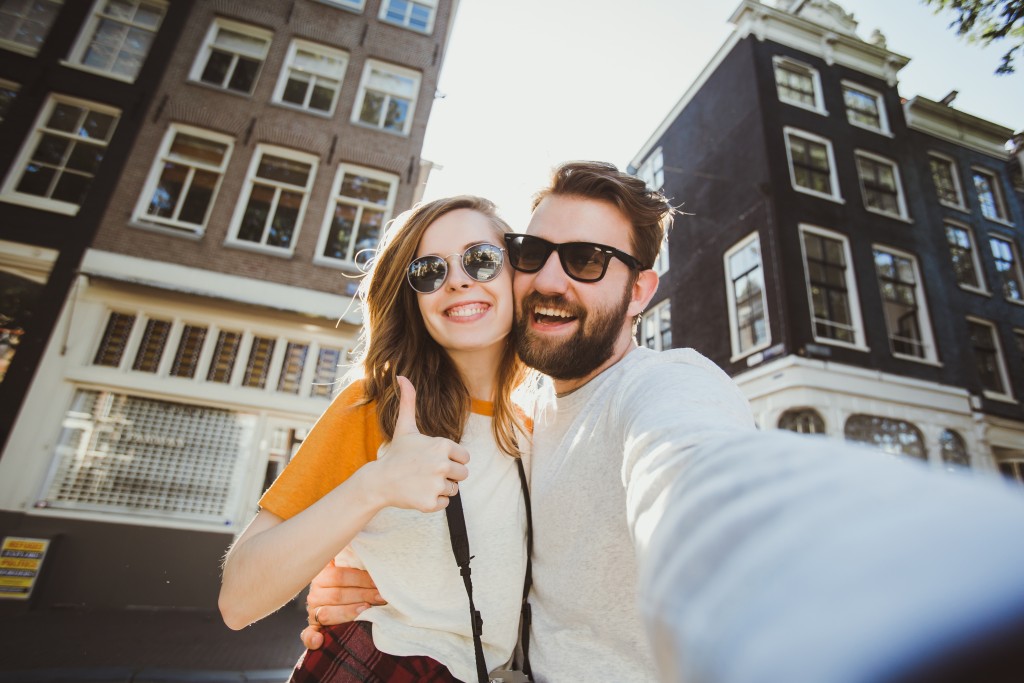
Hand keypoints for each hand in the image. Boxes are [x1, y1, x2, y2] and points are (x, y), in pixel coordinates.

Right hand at [300, 560, 384, 649]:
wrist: (337, 601)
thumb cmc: (349, 584)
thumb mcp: (348, 569)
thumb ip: (353, 560)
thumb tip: (365, 546)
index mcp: (322, 575)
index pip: (340, 575)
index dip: (360, 579)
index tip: (377, 582)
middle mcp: (315, 593)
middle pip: (337, 594)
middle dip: (362, 595)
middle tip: (381, 597)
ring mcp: (312, 612)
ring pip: (328, 613)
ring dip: (349, 612)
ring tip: (367, 610)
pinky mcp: (312, 630)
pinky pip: (308, 635)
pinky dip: (312, 638)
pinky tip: (320, 640)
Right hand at [366, 376, 469, 512]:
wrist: (379, 481)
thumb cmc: (396, 454)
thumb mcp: (405, 427)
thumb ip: (408, 401)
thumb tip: (402, 376)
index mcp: (442, 445)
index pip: (464, 458)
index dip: (450, 459)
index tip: (432, 459)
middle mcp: (442, 464)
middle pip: (462, 474)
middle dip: (447, 475)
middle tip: (427, 472)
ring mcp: (436, 484)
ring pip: (454, 489)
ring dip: (440, 488)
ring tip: (421, 482)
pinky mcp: (430, 502)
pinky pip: (445, 503)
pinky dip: (433, 501)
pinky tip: (418, 493)